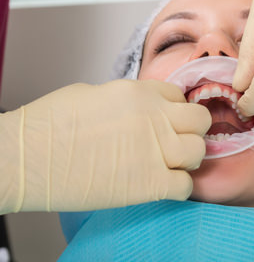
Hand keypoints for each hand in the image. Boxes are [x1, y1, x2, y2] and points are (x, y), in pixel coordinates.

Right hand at [0, 80, 210, 213]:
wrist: (26, 156)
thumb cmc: (49, 124)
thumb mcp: (93, 94)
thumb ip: (127, 101)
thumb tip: (138, 111)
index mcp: (140, 93)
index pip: (180, 97)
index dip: (176, 111)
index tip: (168, 123)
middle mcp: (155, 117)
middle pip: (200, 121)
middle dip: (192, 132)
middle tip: (176, 143)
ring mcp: (156, 150)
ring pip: (198, 152)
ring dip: (187, 159)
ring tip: (169, 165)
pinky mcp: (149, 183)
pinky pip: (185, 185)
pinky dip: (178, 187)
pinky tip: (161, 185)